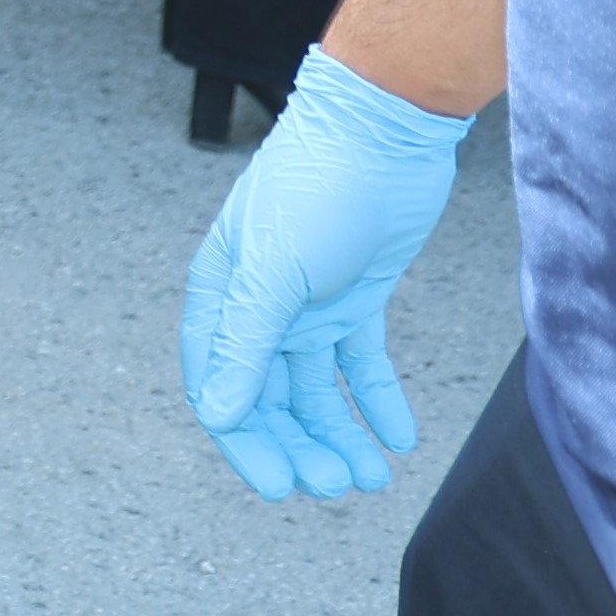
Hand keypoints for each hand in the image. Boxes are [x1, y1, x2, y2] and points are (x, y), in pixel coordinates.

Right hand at [180, 49, 475, 501]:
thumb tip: (219, 413)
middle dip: (300, 444)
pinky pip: (363, 363)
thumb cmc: (316, 183)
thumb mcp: (274, 271)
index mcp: (221, 292)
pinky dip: (378, 400)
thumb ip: (245, 345)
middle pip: (271, 395)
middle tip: (334, 485)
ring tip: (370, 475)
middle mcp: (260, 304)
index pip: (220, 384)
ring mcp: (310, 301)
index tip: (279, 486)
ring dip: (339, 433)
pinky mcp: (357, 296)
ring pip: (318, 387)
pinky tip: (397, 437)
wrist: (386, 129)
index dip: (246, 440)